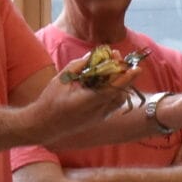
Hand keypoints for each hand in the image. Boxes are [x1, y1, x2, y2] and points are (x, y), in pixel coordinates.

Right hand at [26, 61, 140, 142]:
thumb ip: (78, 66)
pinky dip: (116, 91)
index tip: (137, 68)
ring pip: (119, 99)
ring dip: (121, 83)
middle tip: (119, 57)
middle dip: (124, 74)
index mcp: (86, 101)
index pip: (112, 89)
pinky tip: (108, 80)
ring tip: (115, 67)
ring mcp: (99, 117)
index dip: (126, 78)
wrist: (44, 125)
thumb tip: (93, 55)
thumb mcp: (61, 80)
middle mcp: (96, 111)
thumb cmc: (49, 101)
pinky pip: (113, 104)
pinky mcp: (98, 119)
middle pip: (120, 93)